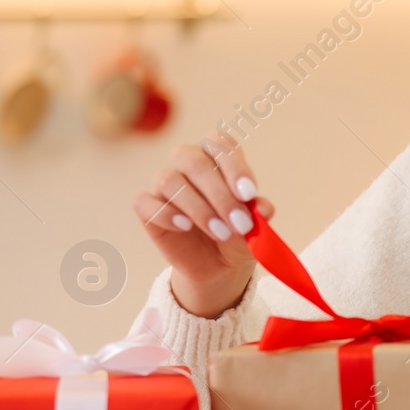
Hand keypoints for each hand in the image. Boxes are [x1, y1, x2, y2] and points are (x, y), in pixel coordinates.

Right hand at [131, 131, 271, 318]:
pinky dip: (167, 214)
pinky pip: (145, 202)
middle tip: (240, 223)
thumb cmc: (236, 233)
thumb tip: (264, 208)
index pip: (220, 144)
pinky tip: (186, 227)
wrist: (217, 265)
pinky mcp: (147, 208)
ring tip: (221, 233)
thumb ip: (258, 212)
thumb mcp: (254, 225)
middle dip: (219, 194)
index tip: (250, 193)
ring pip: (169, 180)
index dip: (234, 166)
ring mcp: (164, 184)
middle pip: (193, 161)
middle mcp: (186, 163)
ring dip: (198, 208)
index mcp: (216, 157)